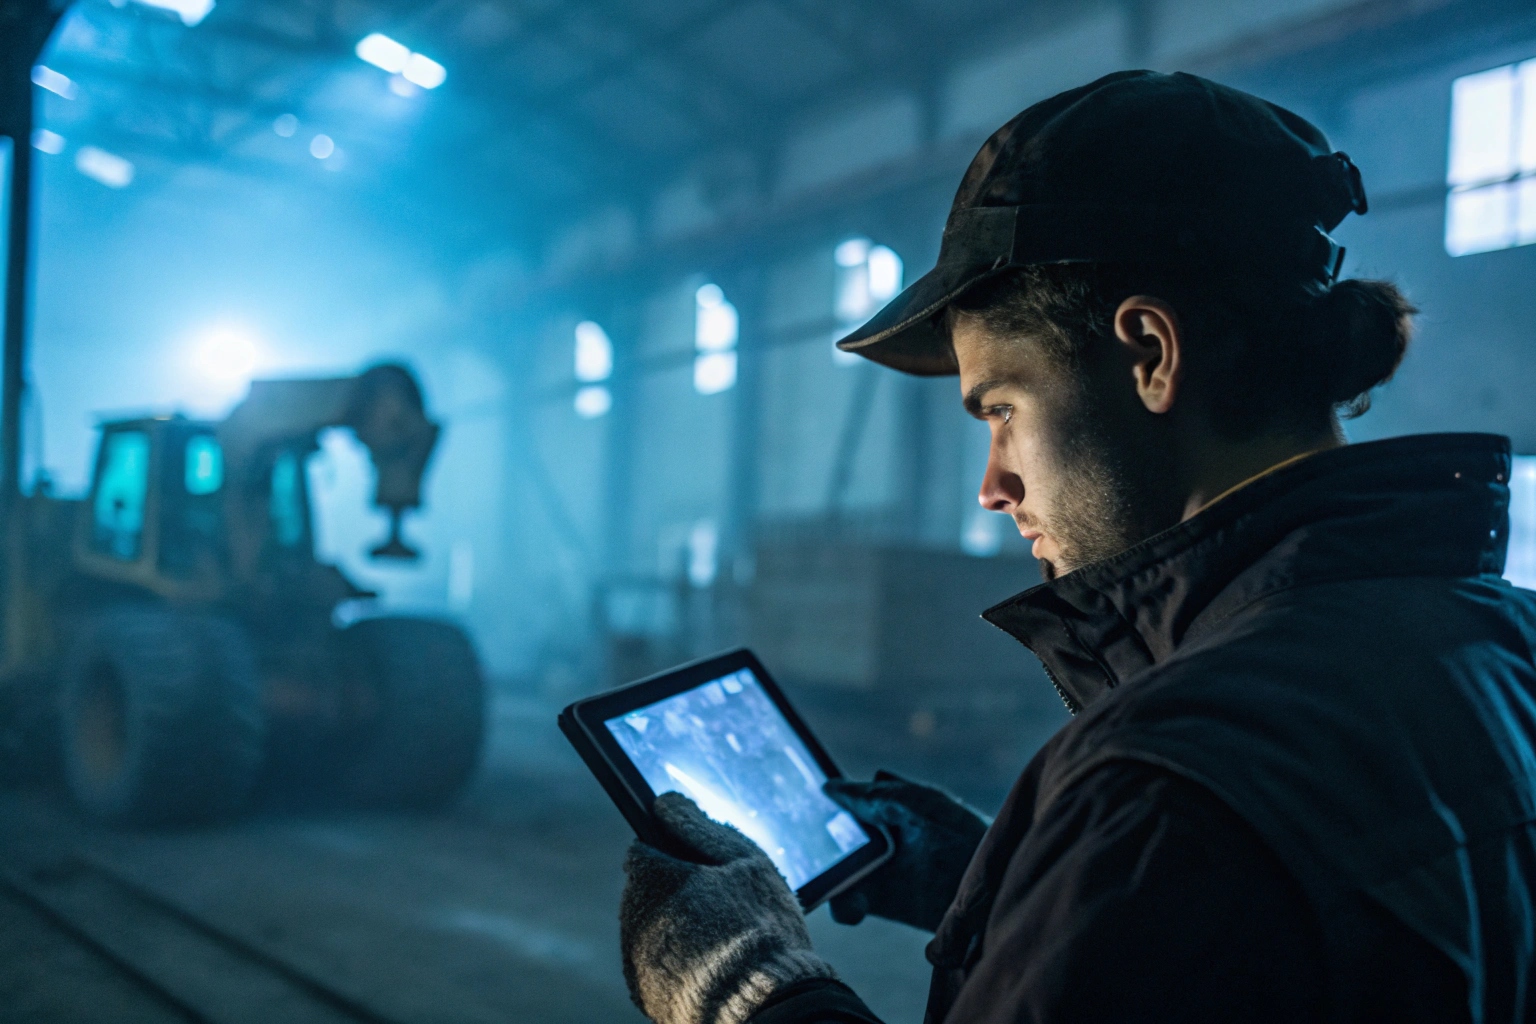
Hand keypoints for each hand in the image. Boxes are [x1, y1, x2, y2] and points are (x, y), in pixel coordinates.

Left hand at [621, 793, 837, 1023]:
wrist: (763, 1005)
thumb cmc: (761, 927)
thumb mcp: (744, 862)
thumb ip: (700, 827)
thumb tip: (666, 802)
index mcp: (654, 877)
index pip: (643, 850)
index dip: (672, 854)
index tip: (697, 868)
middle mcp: (634, 917)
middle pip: (646, 891)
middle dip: (674, 892)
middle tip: (720, 907)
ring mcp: (636, 959)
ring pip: (650, 928)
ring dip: (675, 927)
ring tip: (719, 940)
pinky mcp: (643, 992)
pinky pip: (655, 964)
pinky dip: (675, 961)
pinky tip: (709, 965)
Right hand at [823, 770, 989, 932]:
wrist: (995, 887)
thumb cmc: (963, 833)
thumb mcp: (917, 804)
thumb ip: (874, 796)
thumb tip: (828, 787)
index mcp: (890, 805)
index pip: (848, 799)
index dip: (824, 801)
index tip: (796, 802)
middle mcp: (881, 836)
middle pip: (834, 836)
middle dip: (817, 843)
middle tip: (808, 852)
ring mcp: (882, 869)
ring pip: (837, 871)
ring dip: (829, 877)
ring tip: (835, 883)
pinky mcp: (886, 903)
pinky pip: (851, 903)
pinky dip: (843, 904)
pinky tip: (851, 905)